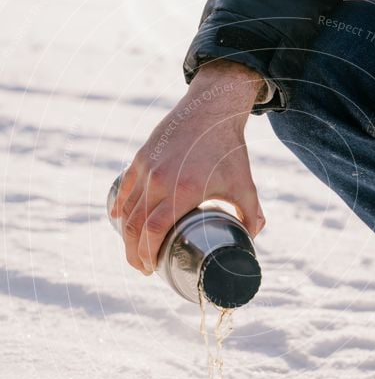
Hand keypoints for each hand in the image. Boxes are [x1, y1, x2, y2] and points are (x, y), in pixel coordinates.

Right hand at [110, 60, 266, 273]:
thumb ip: (252, 214)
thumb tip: (253, 238)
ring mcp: (147, 168)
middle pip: (135, 225)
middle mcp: (160, 180)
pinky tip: (118, 219)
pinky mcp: (141, 158)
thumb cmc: (229, 149)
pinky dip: (120, 207)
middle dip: (134, 252)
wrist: (212, 109)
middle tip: (142, 268)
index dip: (148, 253)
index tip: (152, 268)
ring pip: (127, 209)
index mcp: (184, 190)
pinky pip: (125, 188)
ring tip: (134, 250)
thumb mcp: (245, 185)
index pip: (155, 230)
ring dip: (126, 235)